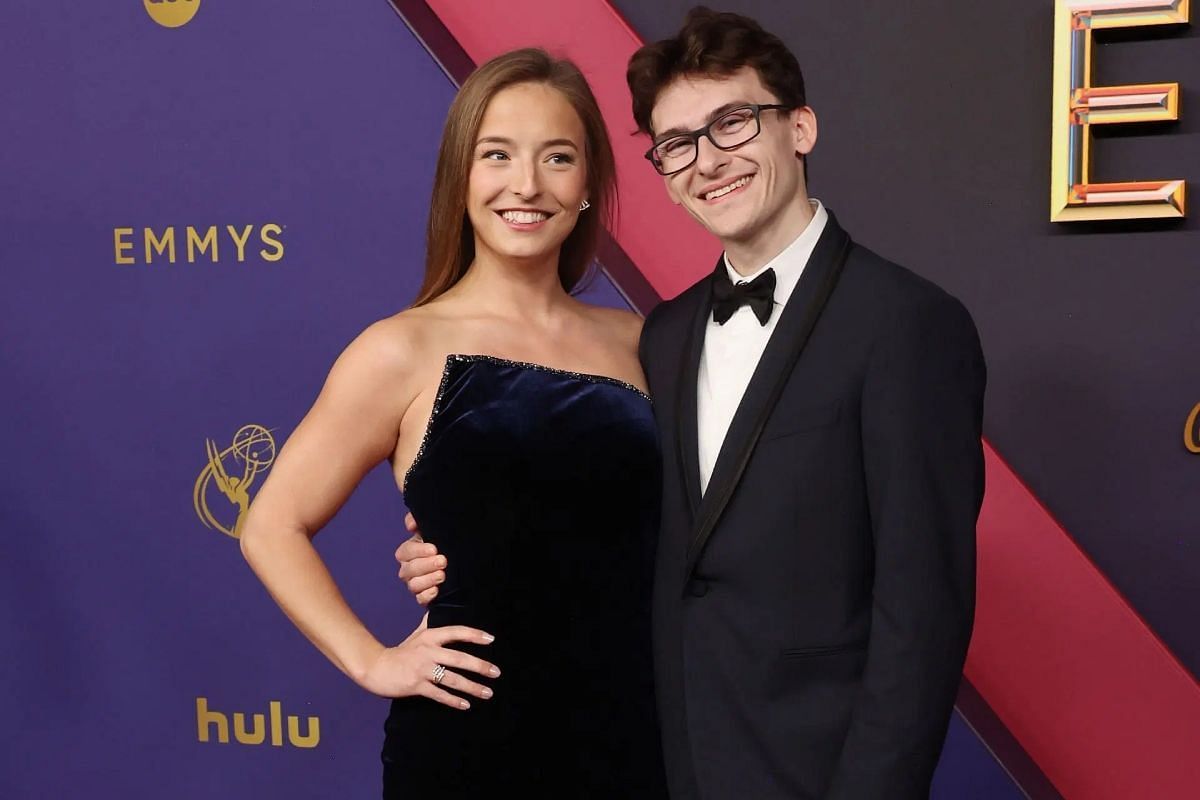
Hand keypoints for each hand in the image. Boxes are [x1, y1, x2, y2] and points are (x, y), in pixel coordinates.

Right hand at [358, 618, 499, 709]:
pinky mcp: (416, 686)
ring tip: (488, 693)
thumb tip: (438, 608)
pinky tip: (466, 705)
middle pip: (459, 658)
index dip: (474, 635)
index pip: (456, 632)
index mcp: (430, 637)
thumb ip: (429, 624)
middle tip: (496, 672)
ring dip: (472, 687)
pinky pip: (439, 695)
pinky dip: (454, 701)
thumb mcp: (417, 635)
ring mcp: (422, 670)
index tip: (491, 640)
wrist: (377, 668)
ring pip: (453, 679)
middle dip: (480, 666)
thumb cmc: (401, 652)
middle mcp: (428, 652)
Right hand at [396, 512, 444, 605]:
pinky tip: (437, 590)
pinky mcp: (424, 597)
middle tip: (443, 561)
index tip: (434, 549)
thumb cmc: (442, 544)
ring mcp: (415, 584)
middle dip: (426, 565)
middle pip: (409, 569)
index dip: (418, 551)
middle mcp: (408, 569)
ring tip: (443, 575)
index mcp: (408, 552)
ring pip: (413, 585)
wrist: (459, 563)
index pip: (406, 552)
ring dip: (428, 580)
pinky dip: (427, 595)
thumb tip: (410, 525)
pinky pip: (420, 599)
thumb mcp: (432, 530)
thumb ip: (418, 520)